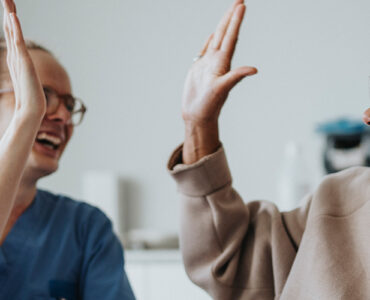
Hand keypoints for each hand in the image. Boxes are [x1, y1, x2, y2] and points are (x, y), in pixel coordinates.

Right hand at [2, 0, 45, 118]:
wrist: (32, 109)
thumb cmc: (31, 98)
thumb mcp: (30, 81)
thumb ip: (27, 75)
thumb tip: (29, 76)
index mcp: (16, 58)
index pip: (12, 35)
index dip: (10, 20)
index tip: (10, 8)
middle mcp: (14, 55)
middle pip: (9, 28)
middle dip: (8, 12)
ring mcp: (17, 58)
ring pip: (11, 31)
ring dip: (9, 14)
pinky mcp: (23, 62)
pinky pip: (17, 41)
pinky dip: (15, 28)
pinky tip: (13, 16)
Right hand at [182, 0, 256, 163]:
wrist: (197, 116)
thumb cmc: (209, 106)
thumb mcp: (222, 90)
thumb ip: (236, 77)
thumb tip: (254, 69)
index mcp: (223, 63)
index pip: (231, 38)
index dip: (236, 21)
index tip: (241, 5)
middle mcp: (217, 61)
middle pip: (226, 34)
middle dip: (232, 17)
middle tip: (239, 1)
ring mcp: (208, 65)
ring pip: (216, 40)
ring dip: (223, 25)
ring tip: (229, 12)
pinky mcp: (199, 70)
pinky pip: (205, 50)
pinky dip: (210, 41)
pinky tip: (213, 35)